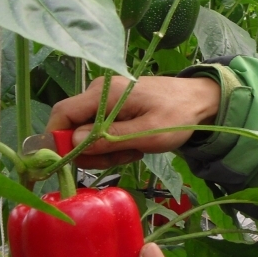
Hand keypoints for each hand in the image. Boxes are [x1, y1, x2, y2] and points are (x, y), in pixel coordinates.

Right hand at [46, 75, 220, 168]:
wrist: (200, 101)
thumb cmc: (178, 116)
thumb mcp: (147, 134)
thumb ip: (110, 139)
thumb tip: (75, 143)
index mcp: (104, 94)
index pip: (62, 114)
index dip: (57, 140)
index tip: (67, 163)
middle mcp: (98, 93)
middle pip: (73, 128)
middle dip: (91, 151)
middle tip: (121, 158)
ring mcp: (105, 99)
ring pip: (87, 134)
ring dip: (106, 150)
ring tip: (134, 151)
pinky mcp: (113, 107)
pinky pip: (101, 131)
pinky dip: (114, 144)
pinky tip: (135, 145)